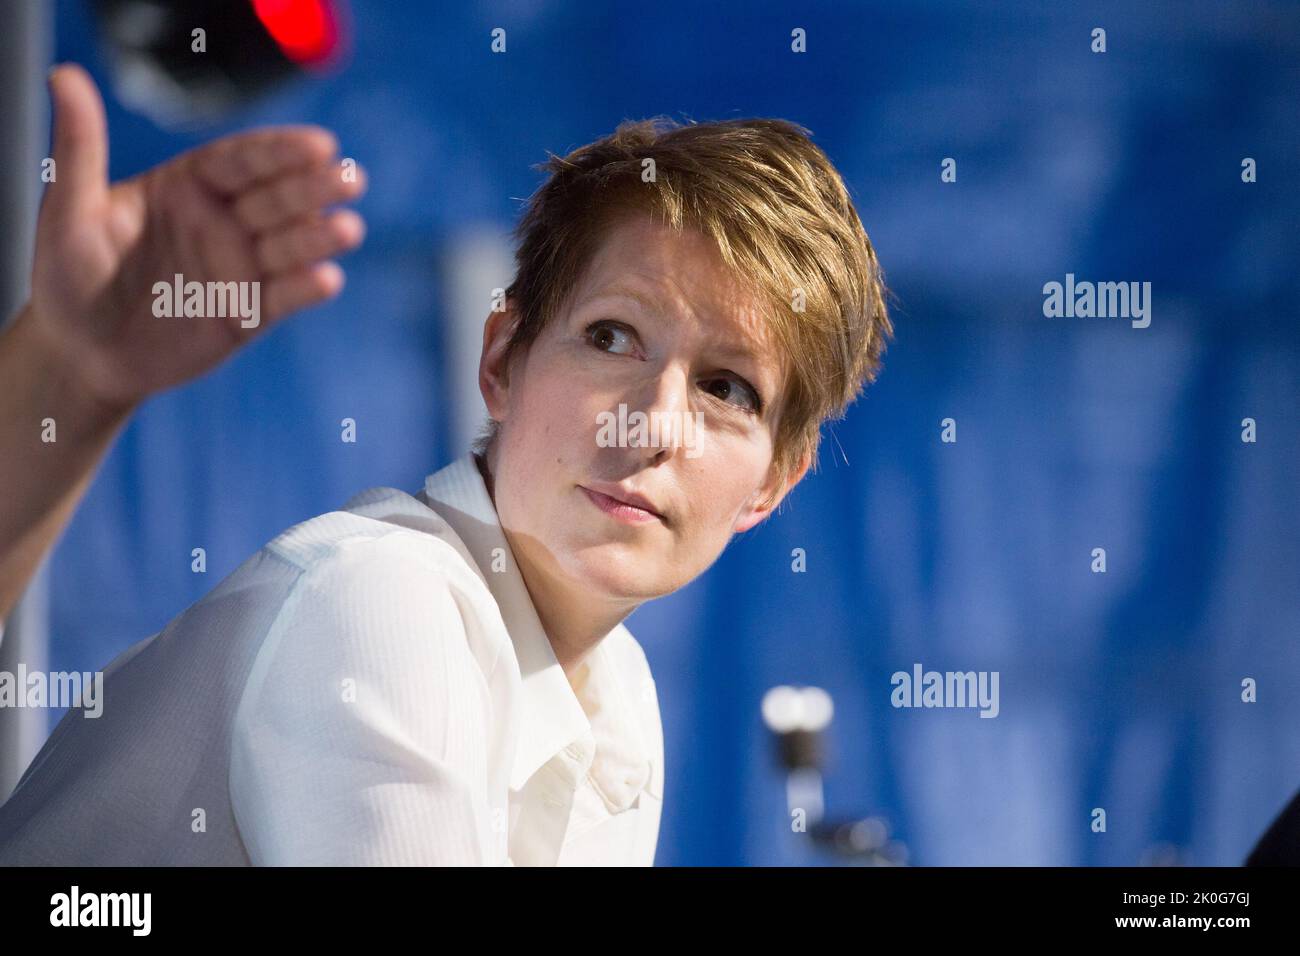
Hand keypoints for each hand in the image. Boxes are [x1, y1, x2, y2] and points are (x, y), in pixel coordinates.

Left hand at [27, 63, 367, 414]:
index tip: (320, 144)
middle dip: (316, 187)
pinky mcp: (248, 312)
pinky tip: (327, 279)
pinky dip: (306, 289)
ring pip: (290, 245)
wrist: (82, 354)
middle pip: (278, 197)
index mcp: (189, 186)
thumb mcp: (68, 210)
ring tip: (349, 230)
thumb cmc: (68, 277)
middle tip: (352, 178)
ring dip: (321, 236)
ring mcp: (241, 266)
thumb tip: (65, 74)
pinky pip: (282, 297)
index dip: (281, 151)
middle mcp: (224, 220)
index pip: (242, 160)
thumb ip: (80, 146)